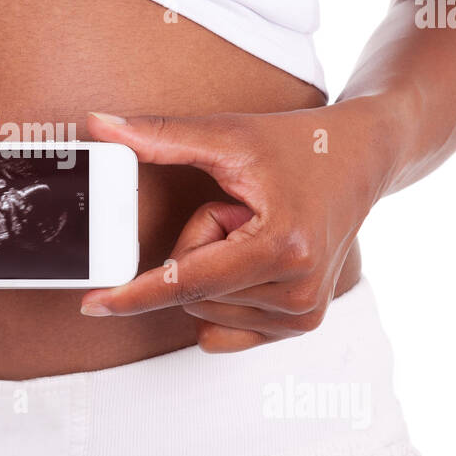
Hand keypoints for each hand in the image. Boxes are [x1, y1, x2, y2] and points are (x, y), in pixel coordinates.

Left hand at [80, 102, 393, 350]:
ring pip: (204, 308)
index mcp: (281, 247)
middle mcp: (298, 291)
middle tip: (240, 208)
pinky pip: (224, 328)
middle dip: (197, 245)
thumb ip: (158, 136)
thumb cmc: (299, 144)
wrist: (362, 159)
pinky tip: (251, 264)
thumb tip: (97, 126)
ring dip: (213, 267)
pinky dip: (221, 296)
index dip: (133, 293)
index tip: (93, 306)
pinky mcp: (303, 325)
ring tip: (256, 227)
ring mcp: (304, 314)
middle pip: (191, 291)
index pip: (186, 282)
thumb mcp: (227, 135)